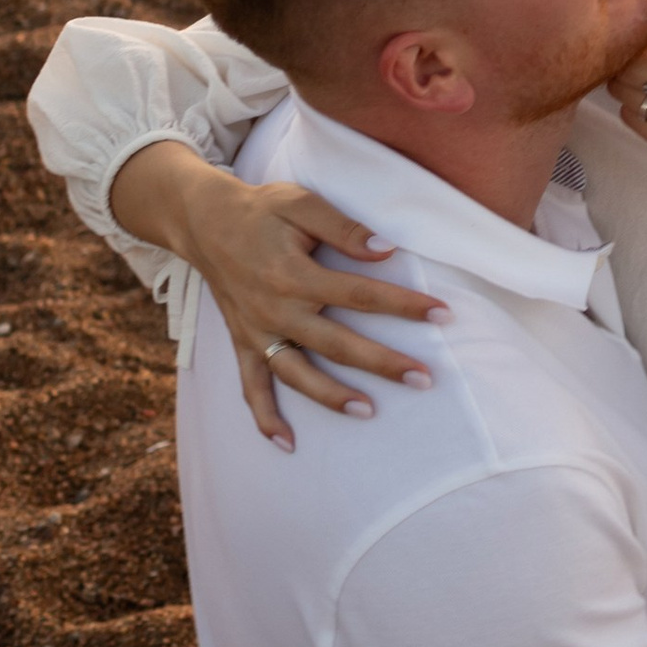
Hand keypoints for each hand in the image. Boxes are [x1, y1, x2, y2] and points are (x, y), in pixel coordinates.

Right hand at [107, 140, 446, 449]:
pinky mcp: (243, 343)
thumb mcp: (300, 202)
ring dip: (332, 397)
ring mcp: (257, 332)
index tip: (441, 314)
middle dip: (383, 364)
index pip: (360, 295)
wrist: (204, 221)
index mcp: (294, 275)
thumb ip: (343, 227)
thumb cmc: (261, 210)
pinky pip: (251, 387)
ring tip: (370, 411)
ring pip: (298, 374)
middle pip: (337, 344)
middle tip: (425, 379)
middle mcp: (276, 310)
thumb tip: (386, 249)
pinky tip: (287, 443)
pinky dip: (265, 418)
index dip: (403, 305)